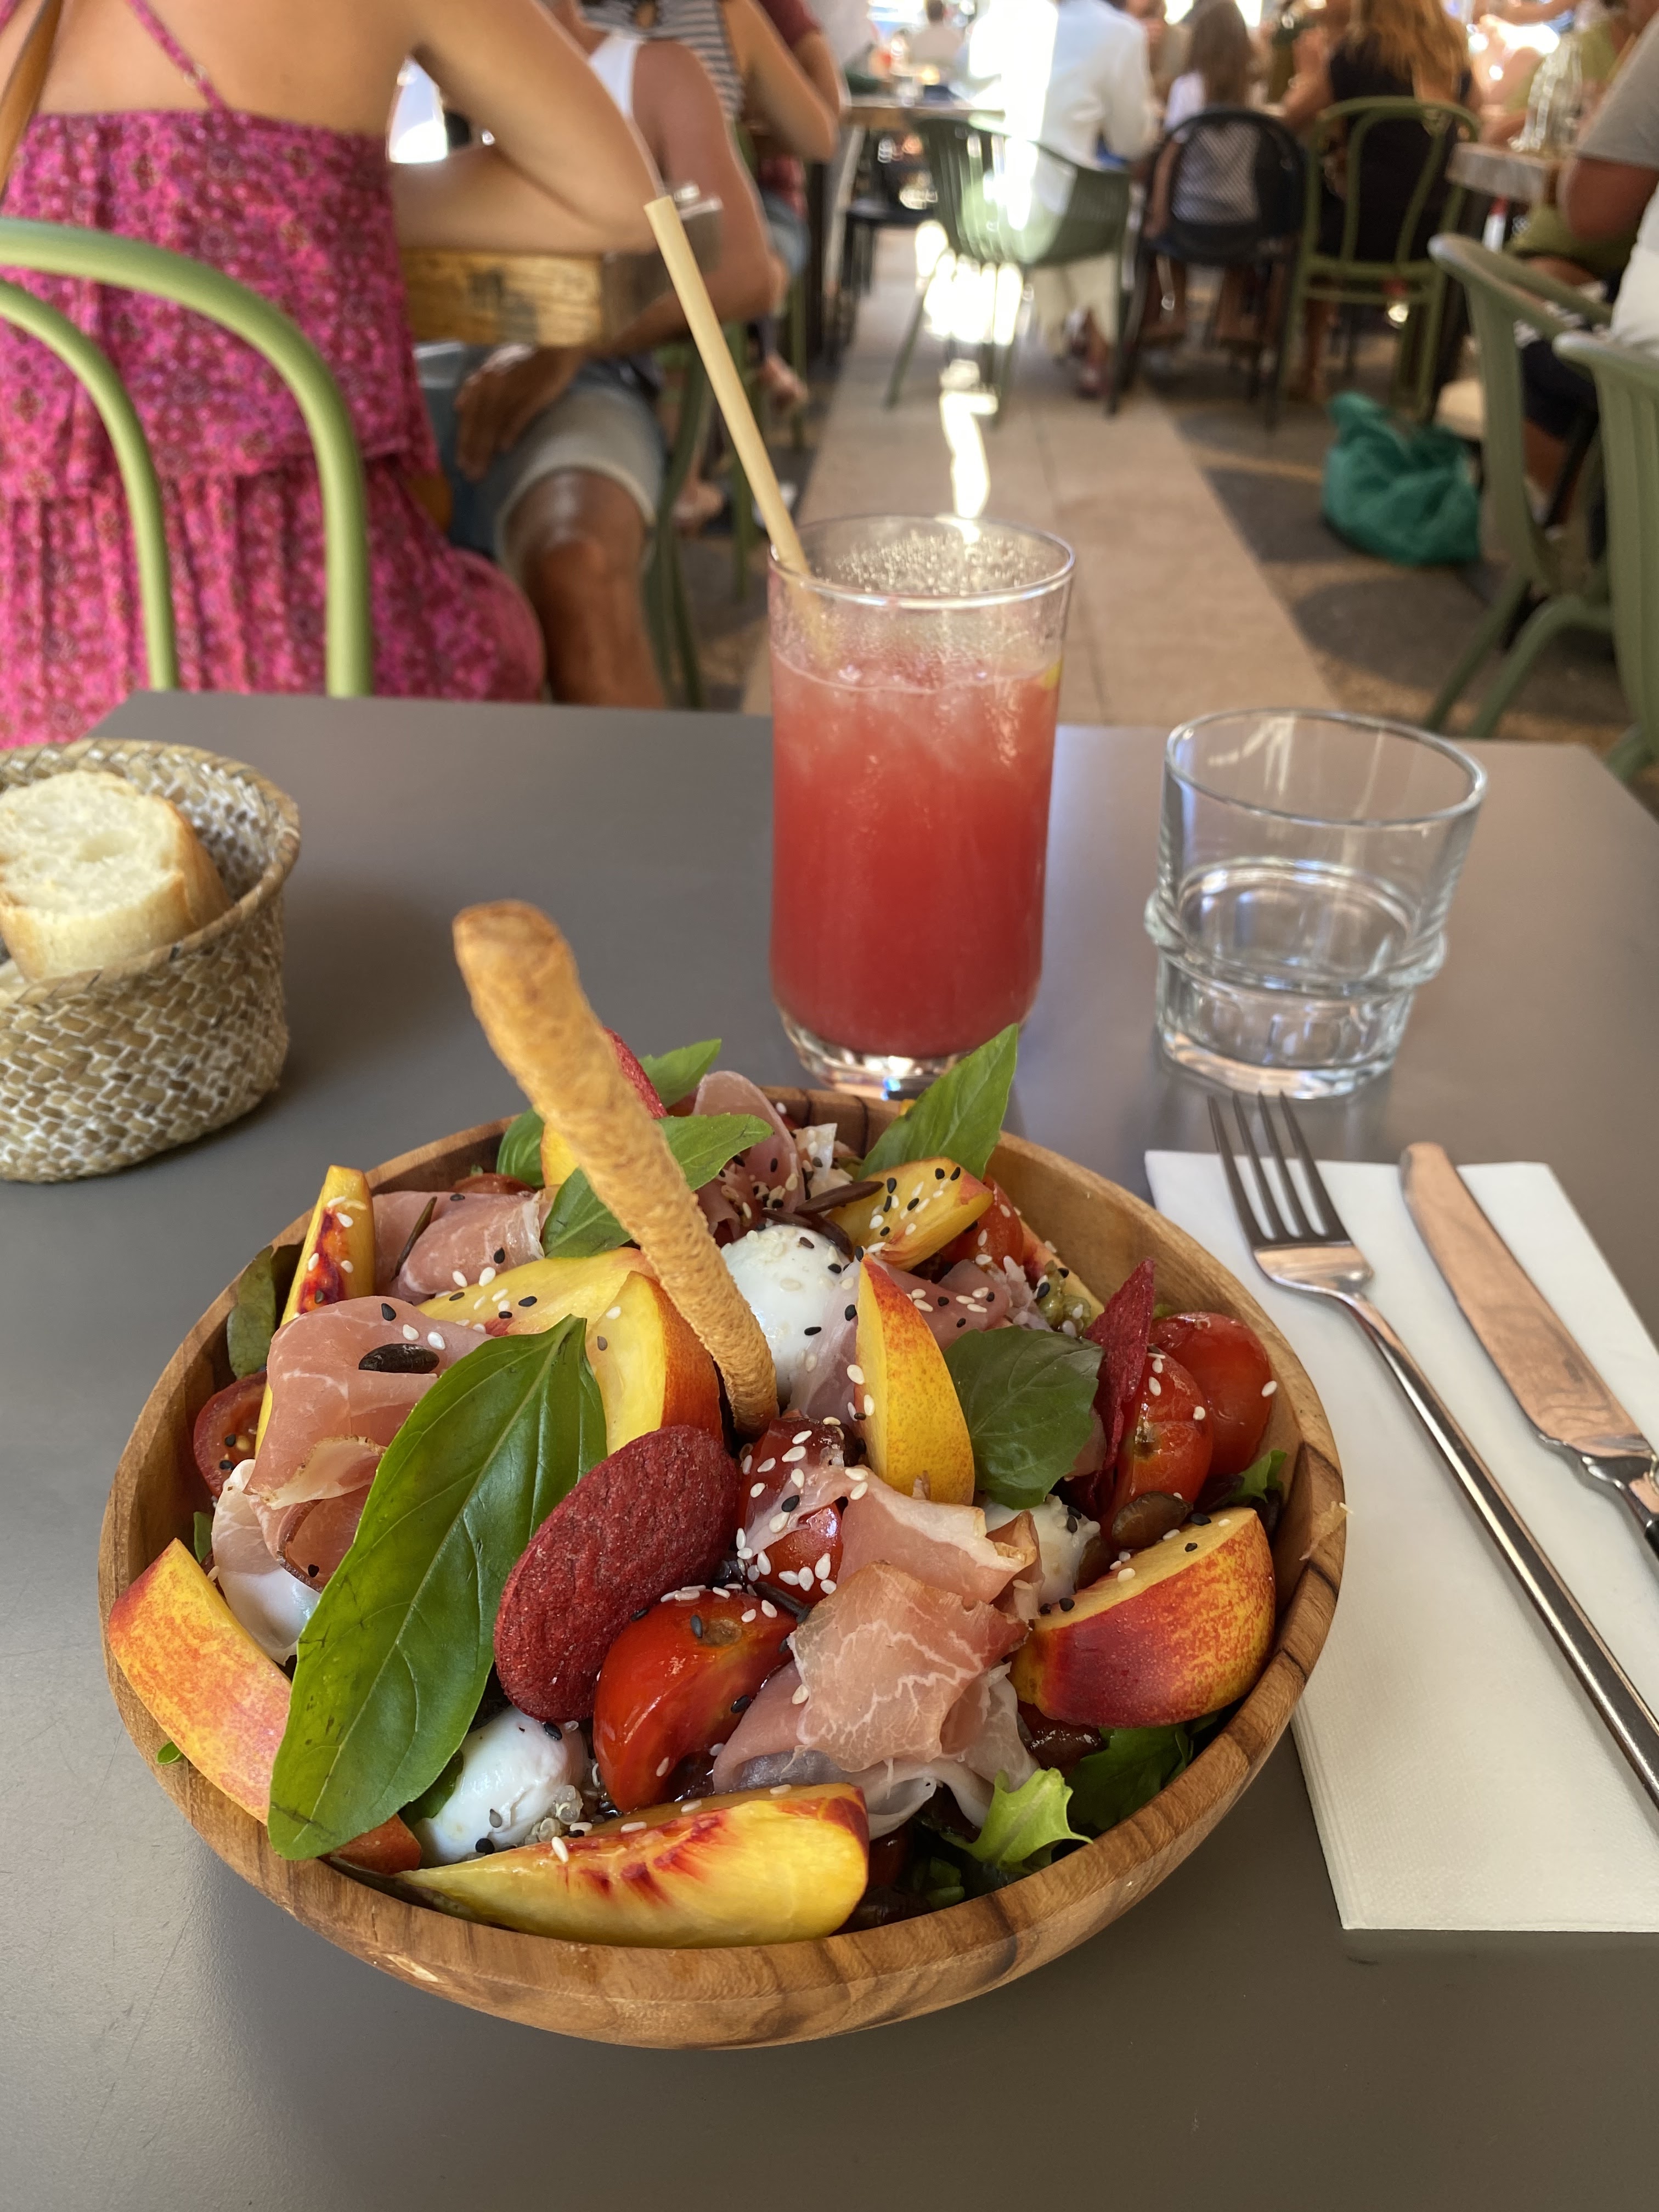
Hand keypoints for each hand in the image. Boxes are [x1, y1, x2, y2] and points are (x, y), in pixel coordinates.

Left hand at [453, 345, 584, 480]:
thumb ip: (477, 385)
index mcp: (485, 377)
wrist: (559, 344)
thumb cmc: (527, 360)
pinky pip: (518, 415)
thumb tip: (458, 406)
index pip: (470, 413)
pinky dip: (510, 431)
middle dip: (472, 450)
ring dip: (486, 448)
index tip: (460, 462)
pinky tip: (504, 449)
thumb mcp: (497, 365)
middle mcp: (495, 381)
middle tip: (470, 474)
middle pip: (479, 421)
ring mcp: (515, 387)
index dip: (464, 439)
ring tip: (482, 470)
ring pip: (494, 422)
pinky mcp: (535, 393)